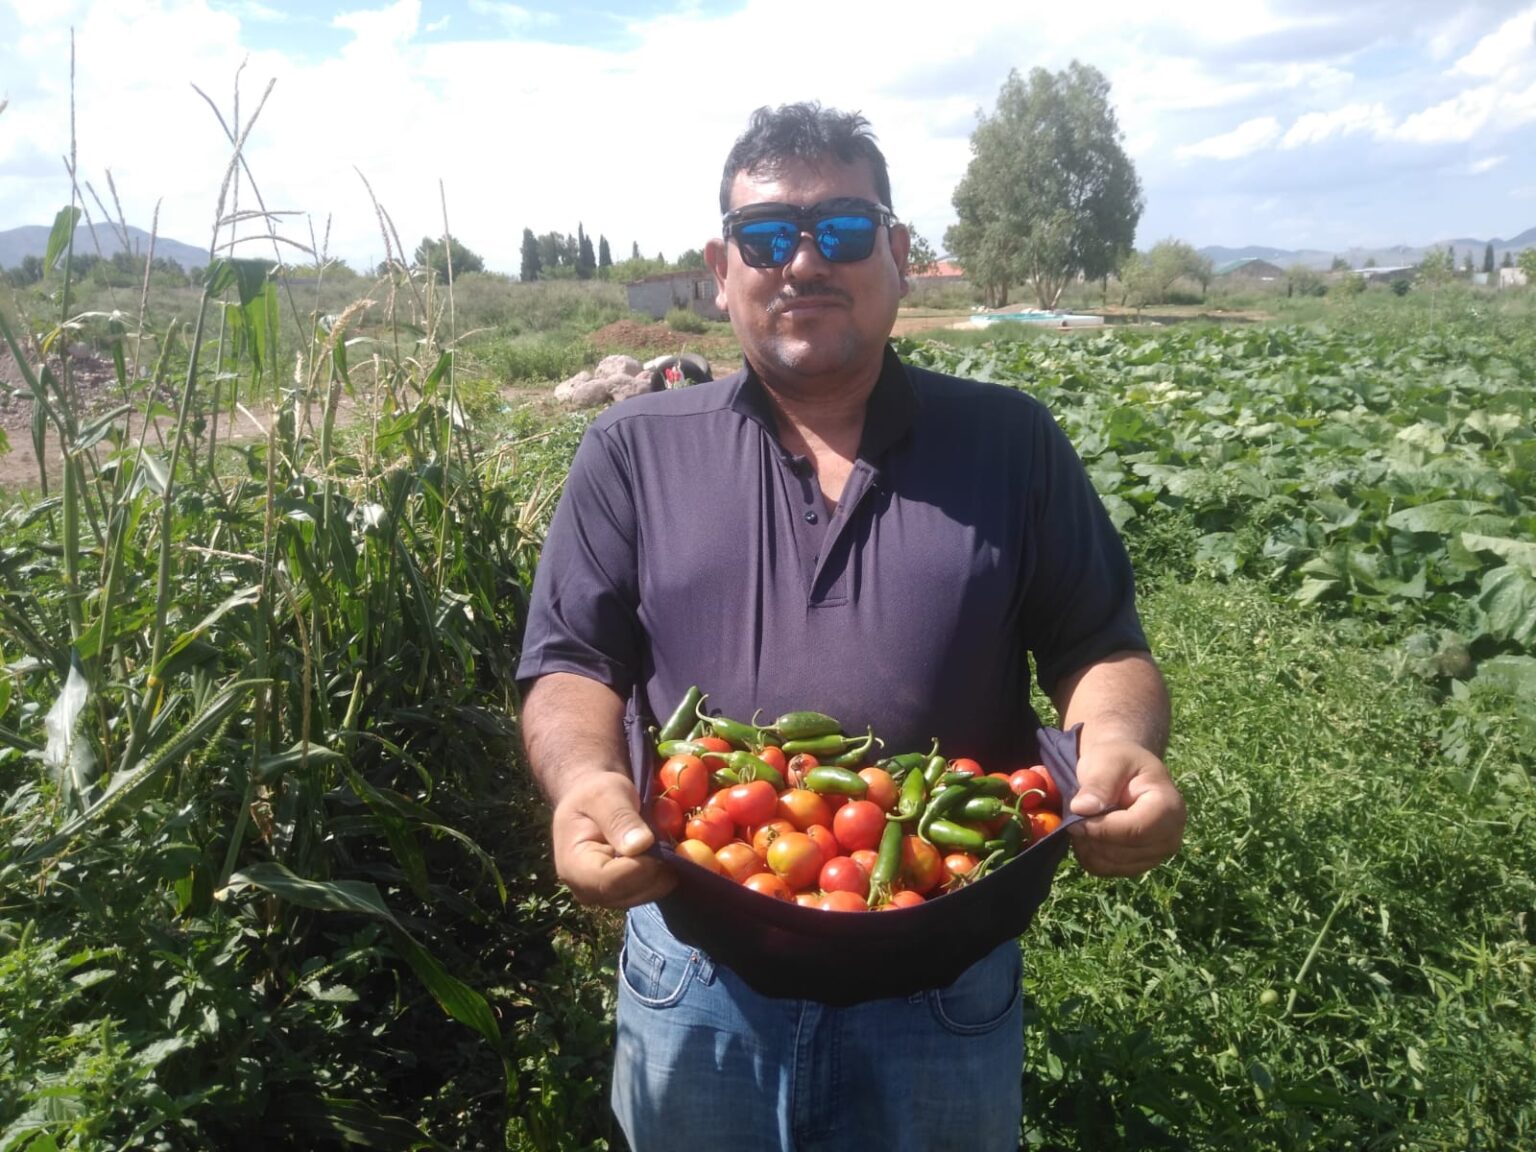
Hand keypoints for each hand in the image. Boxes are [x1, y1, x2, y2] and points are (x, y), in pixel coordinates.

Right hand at [550, 771, 677, 907]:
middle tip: (672, 840)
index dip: (642, 866)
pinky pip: (651, 890)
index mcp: (574, 866)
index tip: (664, 844)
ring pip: (645, 895)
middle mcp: (587, 890)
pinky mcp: (624, 894)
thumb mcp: (604, 794)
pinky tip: (665, 852)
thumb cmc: (593, 794)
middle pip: (630, 893)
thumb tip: (641, 845)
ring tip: (666, 842)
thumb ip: (619, 817)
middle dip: (657, 869)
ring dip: (664, 871)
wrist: (590, 801)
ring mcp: (606, 895)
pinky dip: (664, 873)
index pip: (610, 881)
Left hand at [1066, 738, 1185, 876]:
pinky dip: (1089, 854)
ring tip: (1085, 818)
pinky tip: (1088, 832)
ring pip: (1111, 863)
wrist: (1123, 771)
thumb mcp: (1109, 760)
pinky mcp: (1137, 865)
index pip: (1136, 830)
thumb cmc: (1119, 761)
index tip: (1075, 814)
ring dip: (1088, 844)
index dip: (1101, 827)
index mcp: (1169, 807)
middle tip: (1076, 811)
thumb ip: (1098, 783)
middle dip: (1092, 834)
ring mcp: (1156, 855)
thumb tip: (1082, 809)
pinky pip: (1105, 869)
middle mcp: (1170, 836)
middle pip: (1123, 851)